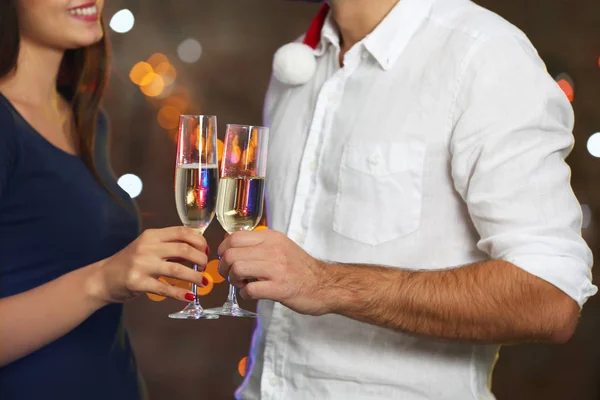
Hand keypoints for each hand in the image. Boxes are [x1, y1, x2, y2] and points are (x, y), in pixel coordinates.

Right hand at [89, 227, 209, 304]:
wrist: (102, 278)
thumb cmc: (129, 262)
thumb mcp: (149, 249)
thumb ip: (171, 249)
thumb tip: (198, 251)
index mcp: (152, 235)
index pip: (182, 232)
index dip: (199, 240)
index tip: (206, 250)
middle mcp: (147, 247)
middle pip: (184, 249)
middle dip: (200, 259)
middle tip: (205, 267)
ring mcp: (141, 265)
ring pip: (177, 270)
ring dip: (195, 277)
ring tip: (204, 282)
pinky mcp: (137, 283)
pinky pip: (165, 288)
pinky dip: (180, 293)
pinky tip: (189, 296)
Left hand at [217, 230, 331, 315]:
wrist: (325, 285)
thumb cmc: (301, 268)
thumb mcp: (281, 246)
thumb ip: (258, 244)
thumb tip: (229, 242)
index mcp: (272, 238)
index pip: (234, 237)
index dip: (223, 250)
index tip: (225, 259)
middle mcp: (274, 250)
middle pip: (232, 254)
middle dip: (224, 268)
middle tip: (231, 275)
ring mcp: (277, 269)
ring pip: (238, 269)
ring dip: (234, 280)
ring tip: (243, 284)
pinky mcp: (280, 288)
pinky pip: (249, 290)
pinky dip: (245, 294)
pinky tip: (252, 293)